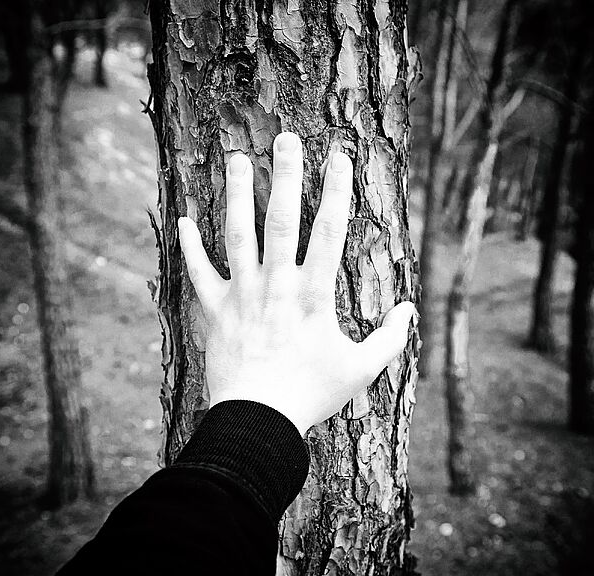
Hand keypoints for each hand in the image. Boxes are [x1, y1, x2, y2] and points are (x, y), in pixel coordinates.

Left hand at [178, 132, 415, 435]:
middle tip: (286, 138)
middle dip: (286, 175)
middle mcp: (277, 282)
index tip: (340, 155)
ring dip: (237, 194)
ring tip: (236, 158)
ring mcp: (243, 293)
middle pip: (282, 219)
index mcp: (314, 292)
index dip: (337, 190)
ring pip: (238, 233)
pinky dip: (190, 246)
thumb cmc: (311, 394)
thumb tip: (410, 311)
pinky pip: (200, 272)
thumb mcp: (360, 369)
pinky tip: (183, 219)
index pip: (330, 230)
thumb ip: (389, 339)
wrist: (258, 419)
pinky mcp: (215, 309)